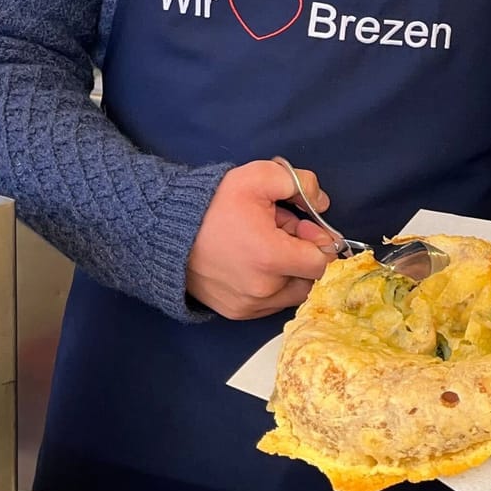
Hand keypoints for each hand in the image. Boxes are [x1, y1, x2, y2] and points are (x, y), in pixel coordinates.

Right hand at [186, 159, 338, 319]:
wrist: (167, 230)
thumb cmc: (214, 203)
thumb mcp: (259, 177)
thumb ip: (302, 184)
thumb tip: (322, 203)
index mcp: (271, 258)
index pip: (323, 262)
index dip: (320, 240)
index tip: (303, 225)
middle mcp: (263, 290)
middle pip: (311, 279)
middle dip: (304, 254)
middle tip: (282, 231)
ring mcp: (249, 305)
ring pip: (292, 293)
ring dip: (289, 271)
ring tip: (266, 246)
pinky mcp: (236, 313)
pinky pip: (271, 303)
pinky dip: (272, 284)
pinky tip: (252, 262)